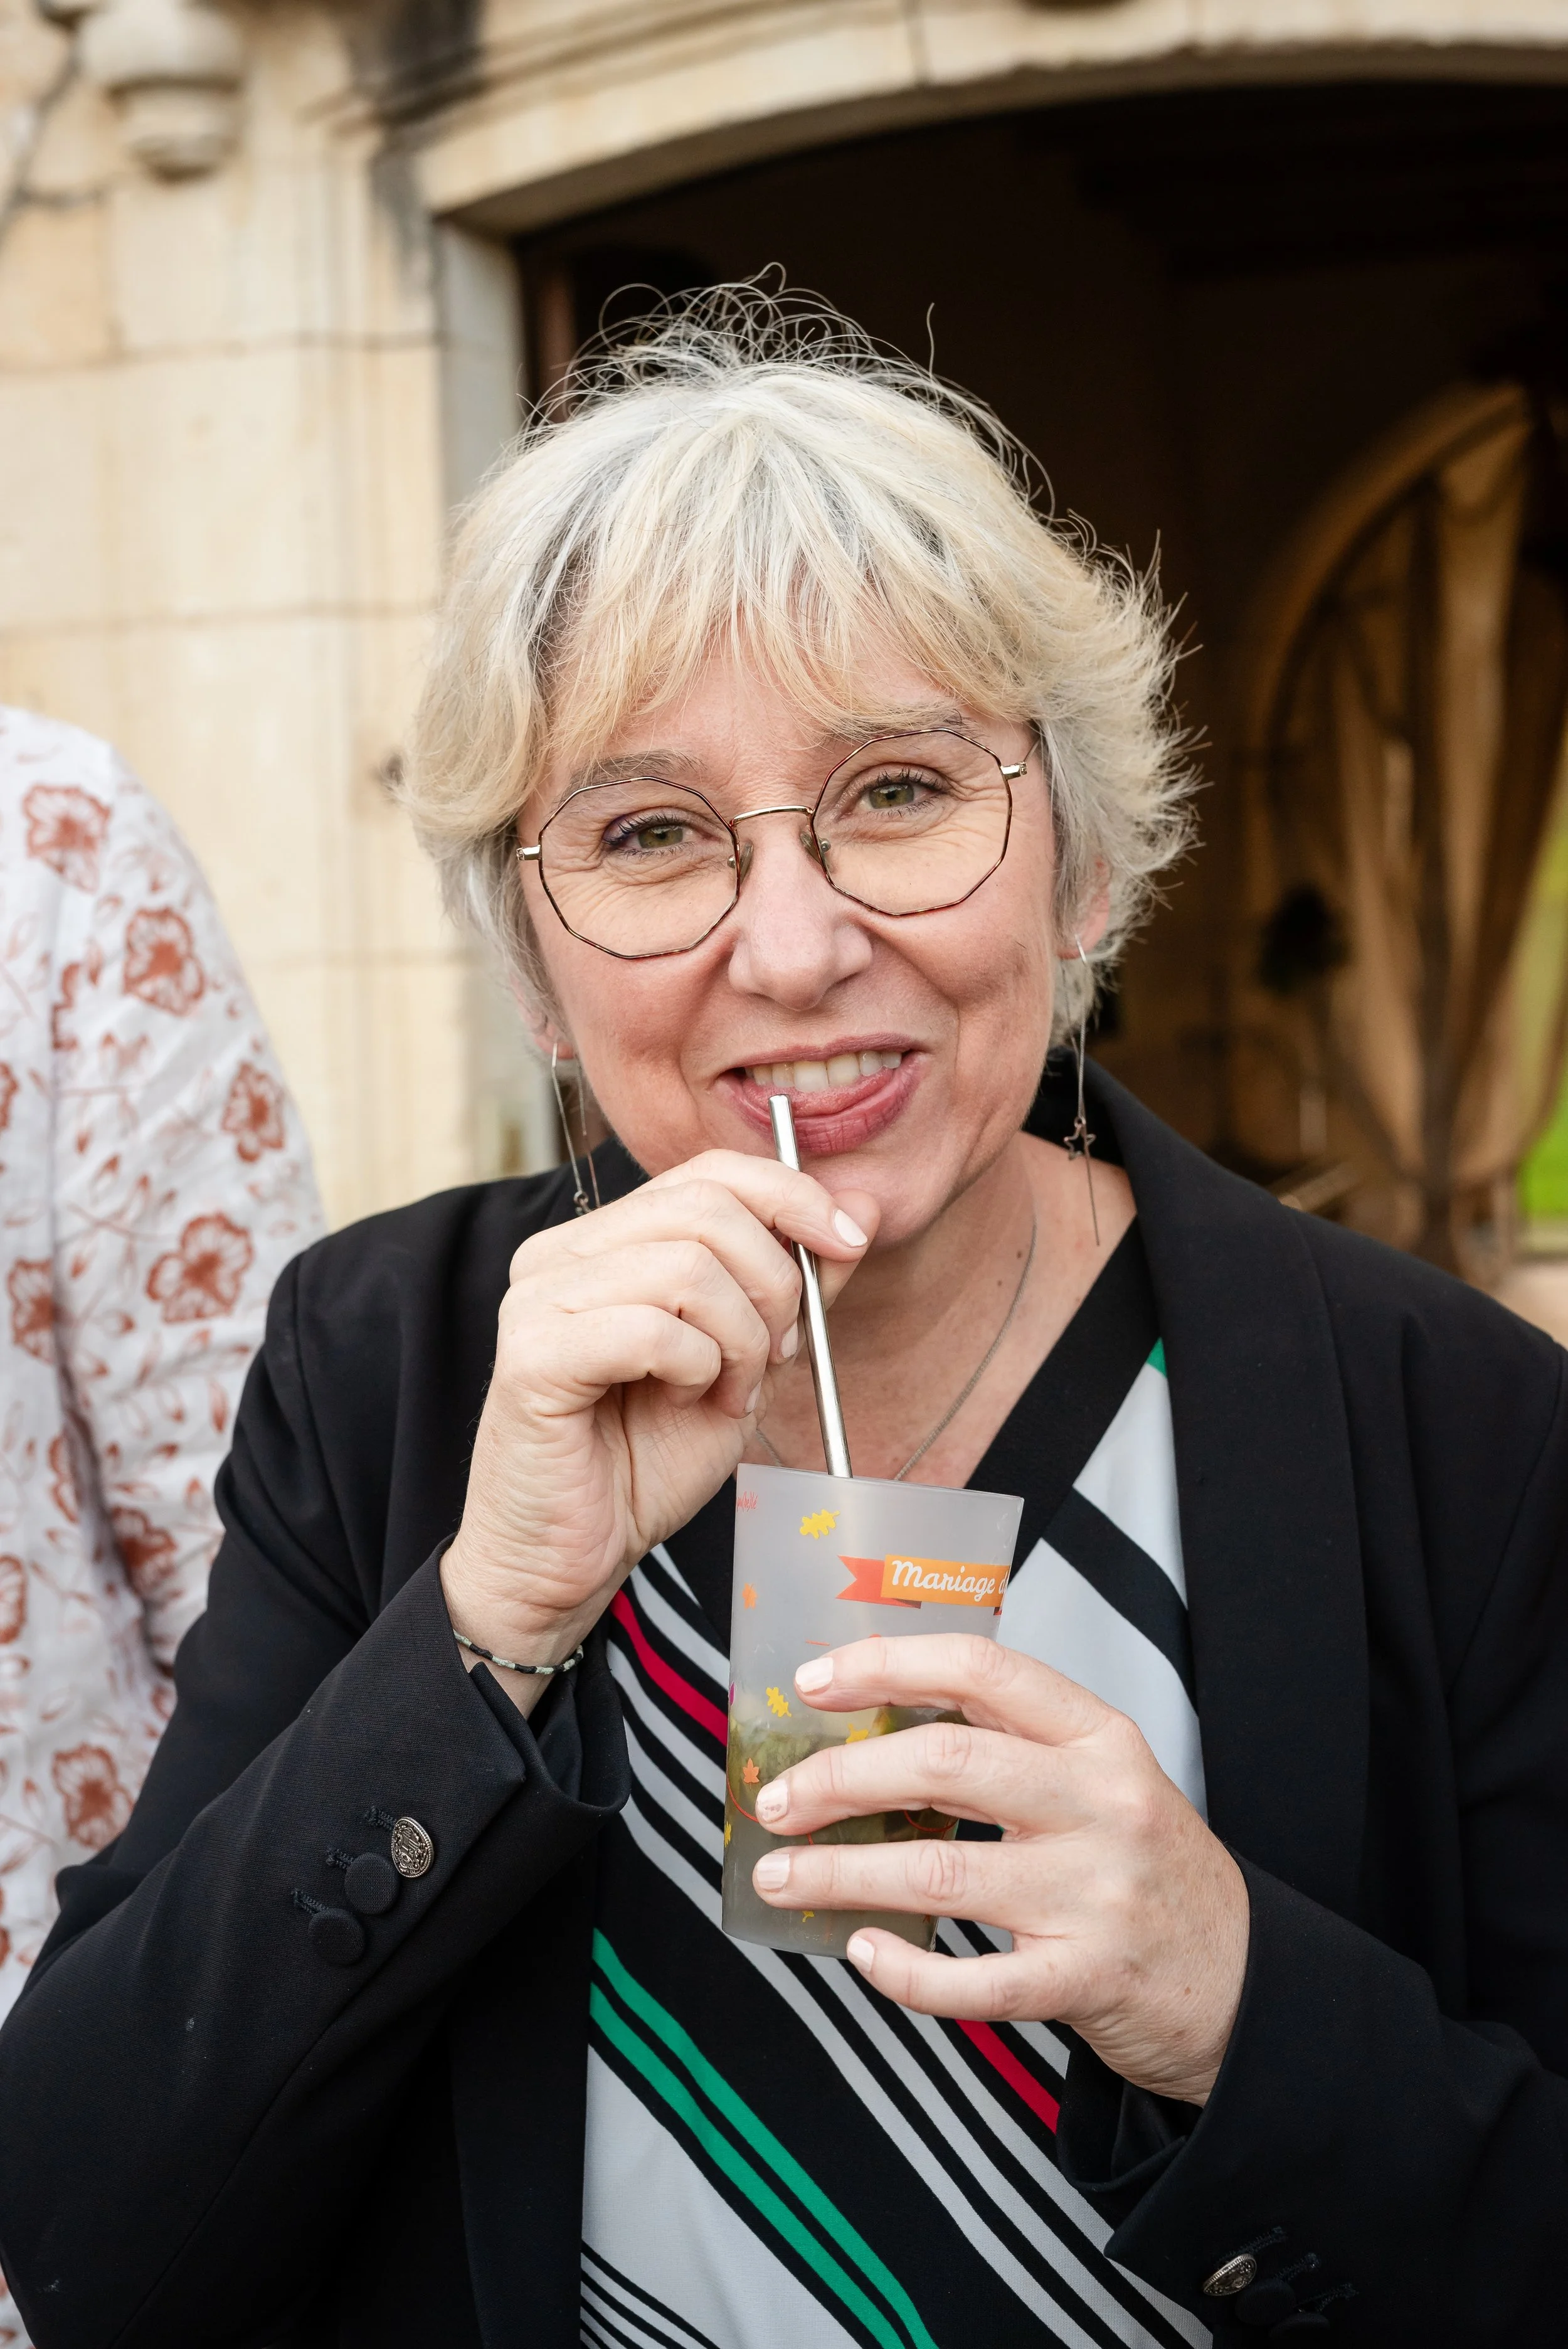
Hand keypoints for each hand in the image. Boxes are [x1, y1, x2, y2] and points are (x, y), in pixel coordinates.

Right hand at [442, 1154, 877, 1699]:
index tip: (848, 1245)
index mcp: (604, 1242)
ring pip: (687, 1268)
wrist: (569, 1558)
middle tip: (770, 1358)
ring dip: (737, 1341)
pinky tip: (684, 1403)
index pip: (709, 1172)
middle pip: (707, 1209)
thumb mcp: (743, 1362)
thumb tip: (858, 1209)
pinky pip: (652, 1330)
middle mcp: (560, 1254)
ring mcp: (538, 1299)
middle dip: (773, 1286)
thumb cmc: (643, 1463)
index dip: (792, 1196)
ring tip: (722, 1393)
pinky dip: (696, 1369)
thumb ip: (792, 1288)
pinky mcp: (532, 1355)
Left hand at [750, 1634, 1247, 2103]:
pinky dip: (905, 1970)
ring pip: (941, 1871)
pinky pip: (976, 1979)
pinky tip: (863, 1952)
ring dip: (840, 1874)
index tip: (814, 1685)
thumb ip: (1006, 1743)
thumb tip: (870, 1724)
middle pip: (947, 1764)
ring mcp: (1096, 1893)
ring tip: (781, 1875)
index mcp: (1099, 1737)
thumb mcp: (1099, 1778)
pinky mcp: (1088, 1978)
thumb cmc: (1147, 1868)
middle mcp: (1102, 1803)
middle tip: (777, 1799)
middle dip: (840, 1778)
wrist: (1242, 1980)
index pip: (981, 1672)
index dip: (887, 1668)